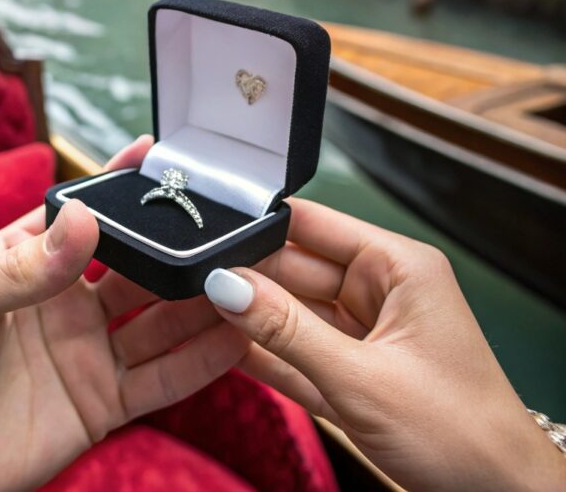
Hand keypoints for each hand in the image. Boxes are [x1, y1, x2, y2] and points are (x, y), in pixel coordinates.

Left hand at [0, 136, 247, 491]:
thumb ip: (21, 268)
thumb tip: (84, 219)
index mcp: (25, 262)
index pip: (82, 215)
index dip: (118, 186)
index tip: (160, 156)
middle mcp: (64, 303)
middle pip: (137, 267)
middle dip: (179, 247)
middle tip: (227, 227)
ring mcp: (85, 353)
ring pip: (160, 321)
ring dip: (202, 301)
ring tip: (249, 279)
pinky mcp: (99, 403)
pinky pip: (160, 379)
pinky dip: (200, 362)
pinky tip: (237, 339)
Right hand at [205, 198, 564, 491]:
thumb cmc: (463, 433)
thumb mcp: (360, 377)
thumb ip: (286, 330)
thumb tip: (229, 285)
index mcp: (398, 268)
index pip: (314, 225)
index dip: (260, 227)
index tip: (209, 237)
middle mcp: (380, 291)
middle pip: (294, 268)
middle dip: (246, 278)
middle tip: (194, 286)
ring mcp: (363, 332)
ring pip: (290, 311)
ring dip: (250, 318)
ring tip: (198, 314)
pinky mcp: (350, 371)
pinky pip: (295, 350)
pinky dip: (265, 352)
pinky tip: (224, 346)